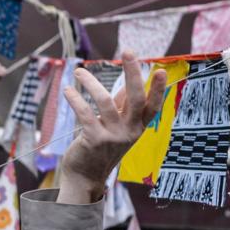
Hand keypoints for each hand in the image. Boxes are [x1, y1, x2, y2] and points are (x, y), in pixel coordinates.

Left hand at [57, 53, 169, 203]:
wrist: (86, 177)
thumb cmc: (101, 148)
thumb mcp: (118, 129)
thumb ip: (122, 108)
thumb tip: (127, 85)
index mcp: (138, 127)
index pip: (152, 106)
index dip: (158, 89)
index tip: (161, 71)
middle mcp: (129, 131)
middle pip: (134, 98)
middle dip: (132, 73)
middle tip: (128, 52)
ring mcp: (113, 136)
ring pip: (105, 102)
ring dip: (90, 83)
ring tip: (79, 72)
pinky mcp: (94, 139)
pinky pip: (85, 113)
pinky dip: (75, 99)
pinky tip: (68, 90)